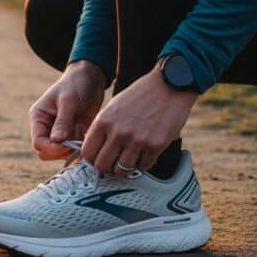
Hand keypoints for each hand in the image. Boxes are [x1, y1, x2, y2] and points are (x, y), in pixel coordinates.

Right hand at [30, 61, 106, 160]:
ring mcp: (60, 132)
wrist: (91, 78)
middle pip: (47, 152)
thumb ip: (62, 122)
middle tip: (77, 143)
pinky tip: (88, 137)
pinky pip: (73, 149)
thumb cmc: (75, 85)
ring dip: (72, 150)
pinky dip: (81, 148)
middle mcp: (46, 127)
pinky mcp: (73, 134)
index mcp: (39, 118)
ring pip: (60, 154)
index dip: (51, 148)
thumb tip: (56, 141)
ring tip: (84, 138)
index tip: (67, 145)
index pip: (38, 142)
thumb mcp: (68, 101)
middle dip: (61, 152)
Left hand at [81, 64, 196, 174]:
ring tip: (129, 161)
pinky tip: (144, 154)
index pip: (87, 152)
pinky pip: (144, 166)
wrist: (169, 85)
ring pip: (122, 170)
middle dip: (106, 168)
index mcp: (103, 121)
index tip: (97, 159)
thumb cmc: (140, 95)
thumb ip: (102, 128)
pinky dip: (143, 164)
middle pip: (102, 166)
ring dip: (124, 169)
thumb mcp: (113, 108)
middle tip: (113, 163)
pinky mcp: (155, 145)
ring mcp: (137, 140)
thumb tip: (94, 150)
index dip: (91, 159)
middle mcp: (118, 132)